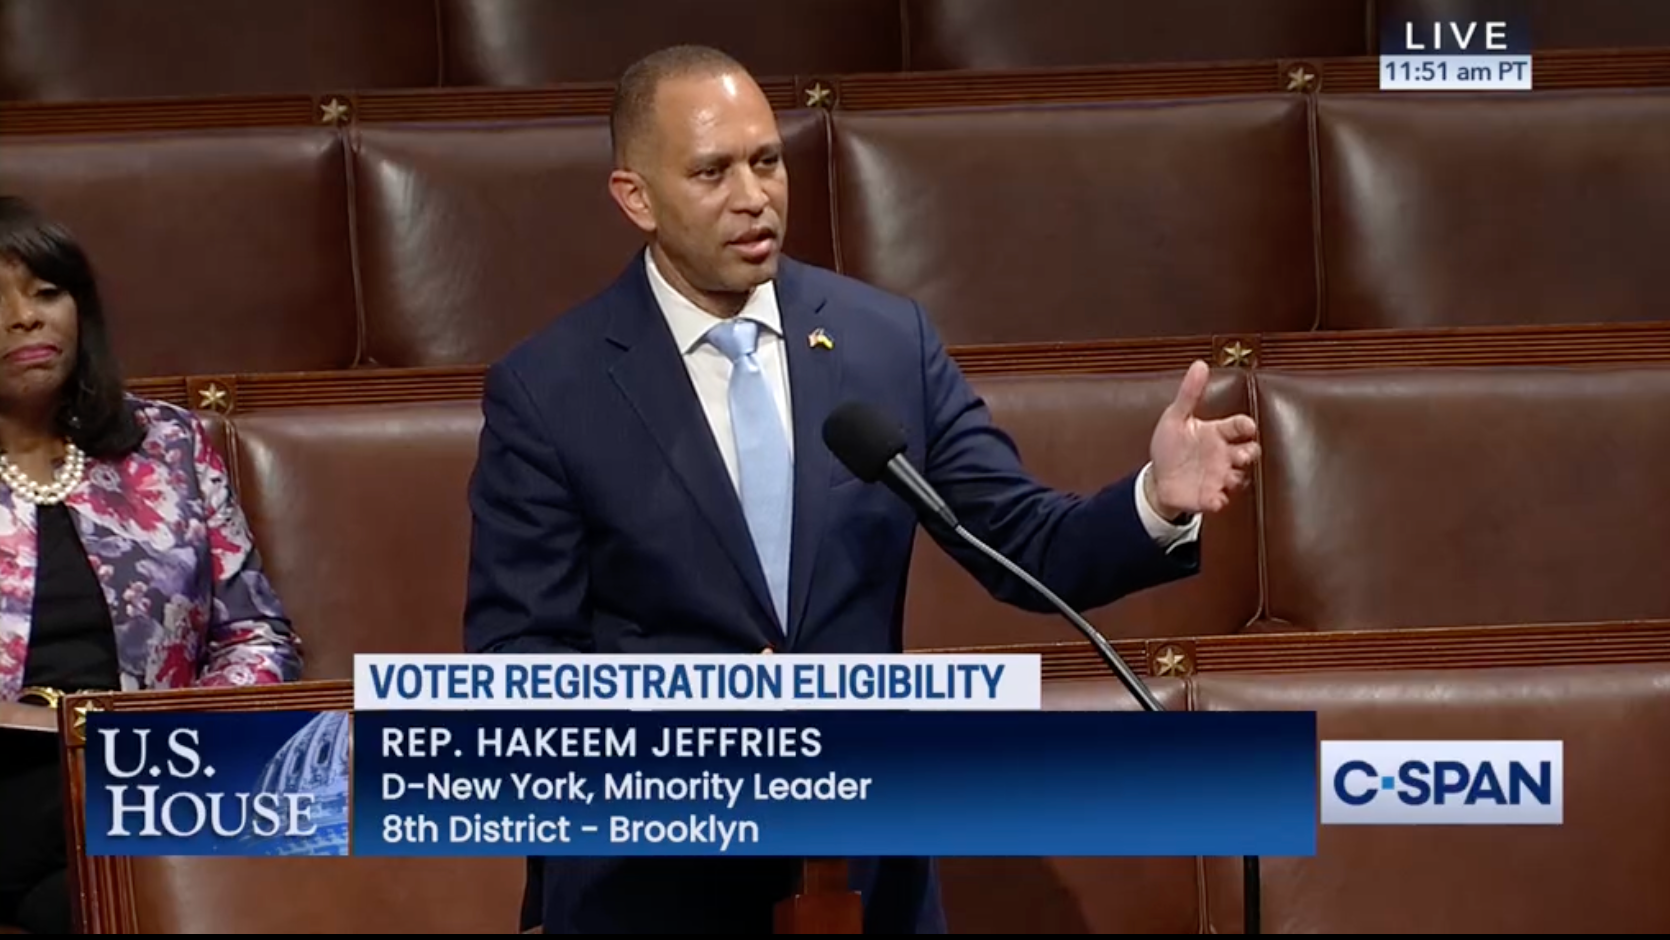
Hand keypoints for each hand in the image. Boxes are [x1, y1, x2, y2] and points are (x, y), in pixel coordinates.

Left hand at [1146, 360, 1259, 517]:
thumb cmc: (1171, 446)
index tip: (1247, 426)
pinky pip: (1220, 500)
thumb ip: (1189, 394)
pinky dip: (1219, 500)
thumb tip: (1199, 364)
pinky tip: (1214, 498)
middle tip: (1241, 454)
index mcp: (1216, 433)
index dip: (1245, 426)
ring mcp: (1219, 477)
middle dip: (1250, 453)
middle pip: (1249, 452)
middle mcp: (1223, 455)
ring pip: (1240, 478)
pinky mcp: (1210, 496)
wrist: (1158, 478)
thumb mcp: (1175, 418)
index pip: (1238, 426)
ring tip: (1227, 476)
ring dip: (1236, 477)